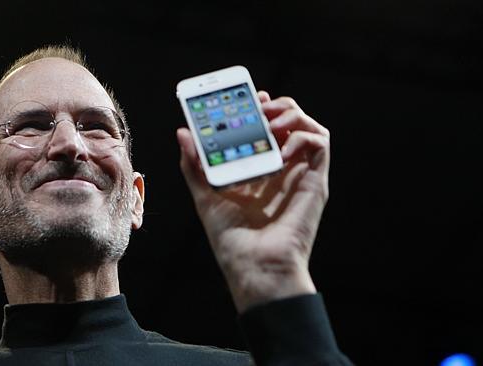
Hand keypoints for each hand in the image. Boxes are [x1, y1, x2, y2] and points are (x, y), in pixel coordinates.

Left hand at [177, 91, 329, 312]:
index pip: (266, 128)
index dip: (261, 107)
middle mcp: (282, 169)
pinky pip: (319, 143)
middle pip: (289, 122)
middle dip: (276, 105)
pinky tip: (281, 147)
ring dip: (291, 114)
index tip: (249, 96)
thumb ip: (195, 165)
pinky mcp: (315, 181)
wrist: (253, 266)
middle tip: (259, 104)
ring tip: (270, 121)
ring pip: (309, 126)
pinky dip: (302, 134)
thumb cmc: (231, 239)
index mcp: (259, 170)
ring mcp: (299, 174)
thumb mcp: (205, 195)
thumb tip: (183, 133)